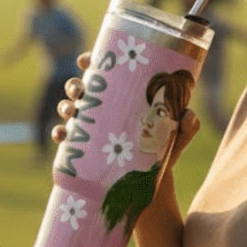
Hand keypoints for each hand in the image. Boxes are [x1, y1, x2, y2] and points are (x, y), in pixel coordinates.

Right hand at [51, 51, 200, 169]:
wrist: (151, 186)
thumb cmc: (163, 153)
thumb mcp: (177, 137)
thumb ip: (186, 125)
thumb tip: (189, 114)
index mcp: (122, 98)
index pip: (103, 74)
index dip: (91, 62)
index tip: (87, 60)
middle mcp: (103, 110)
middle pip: (81, 89)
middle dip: (75, 85)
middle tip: (80, 90)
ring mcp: (91, 129)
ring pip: (69, 109)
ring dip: (65, 106)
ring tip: (71, 110)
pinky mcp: (83, 149)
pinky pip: (65, 138)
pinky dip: (58, 133)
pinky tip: (61, 134)